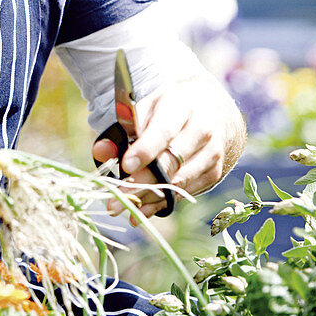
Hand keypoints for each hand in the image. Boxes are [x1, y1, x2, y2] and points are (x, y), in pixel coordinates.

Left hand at [93, 75, 244, 218]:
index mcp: (182, 106)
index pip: (164, 130)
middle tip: (117, 198)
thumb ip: (122, 129)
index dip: (145, 150)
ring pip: (179, 181)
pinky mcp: (214, 172)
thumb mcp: (146, 109)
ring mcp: (211, 153)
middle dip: (142, 182)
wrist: (212, 111)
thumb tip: (101, 151)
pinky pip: (185, 192)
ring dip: (150, 197)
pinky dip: (162, 203)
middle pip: (171, 161)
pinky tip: (142, 210)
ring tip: (124, 207)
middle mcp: (202, 129)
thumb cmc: (170, 110)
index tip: (126, 166)